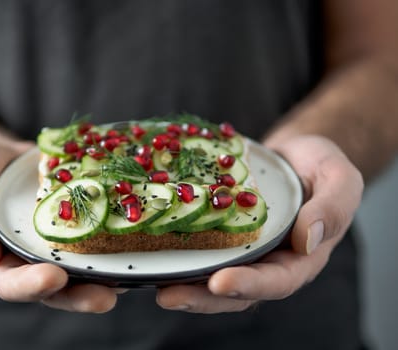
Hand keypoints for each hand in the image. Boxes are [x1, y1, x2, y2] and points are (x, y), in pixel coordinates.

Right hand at [0, 134, 117, 311]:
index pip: (13, 283)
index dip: (33, 286)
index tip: (54, 278)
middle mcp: (33, 255)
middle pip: (59, 286)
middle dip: (82, 294)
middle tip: (107, 296)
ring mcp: (59, 239)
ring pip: (85, 264)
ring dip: (108, 273)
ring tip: (131, 276)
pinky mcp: (79, 218)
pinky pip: (98, 230)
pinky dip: (118, 236)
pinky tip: (136, 233)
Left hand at [156, 135, 362, 312]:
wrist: (293, 153)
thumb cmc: (320, 164)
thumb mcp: (339, 179)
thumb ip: (333, 208)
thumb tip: (309, 239)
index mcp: (300, 257)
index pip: (276, 281)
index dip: (249, 286)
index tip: (219, 282)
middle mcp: (267, 260)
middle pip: (235, 291)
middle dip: (201, 296)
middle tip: (168, 294)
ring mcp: (241, 249)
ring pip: (211, 275)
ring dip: (182, 282)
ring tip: (152, 282)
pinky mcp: (221, 233)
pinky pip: (200, 247)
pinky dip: (177, 251)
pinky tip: (150, 248)